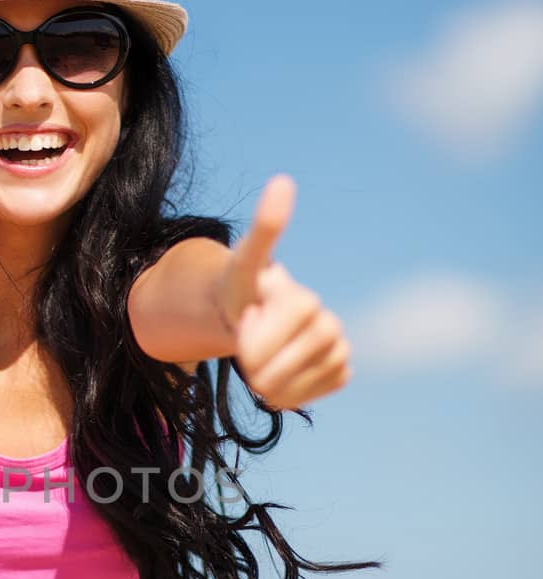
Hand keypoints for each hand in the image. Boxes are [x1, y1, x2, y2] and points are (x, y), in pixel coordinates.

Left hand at [212, 175, 352, 410]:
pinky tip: (279, 377)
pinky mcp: (338, 372)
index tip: (240, 331)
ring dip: (271, 383)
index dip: (254, 340)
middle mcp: (329, 324)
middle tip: (245, 354)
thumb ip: (263, 230)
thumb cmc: (241, 290)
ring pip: (300, 384)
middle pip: (288, 364)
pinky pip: (313, 396)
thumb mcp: (241, 264)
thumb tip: (283, 181)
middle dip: (258, 365)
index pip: (279, 334)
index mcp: (304, 301)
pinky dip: (289, 394)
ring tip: (259, 366)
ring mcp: (337, 350)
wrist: (247, 317)